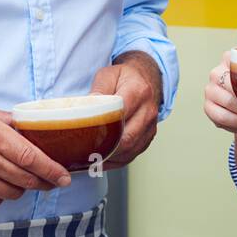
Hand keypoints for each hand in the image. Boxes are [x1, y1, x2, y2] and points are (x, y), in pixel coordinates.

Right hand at [0, 104, 70, 206]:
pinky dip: (1, 195)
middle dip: (44, 182)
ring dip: (22, 188)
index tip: (64, 176)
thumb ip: (5, 121)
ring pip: (12, 192)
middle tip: (52, 181)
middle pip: (26, 179)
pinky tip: (0, 186)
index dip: (52, 170)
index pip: (32, 157)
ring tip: (24, 181)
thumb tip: (27, 126)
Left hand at [91, 52, 160, 168]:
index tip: (87, 136)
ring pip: (130, 150)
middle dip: (106, 149)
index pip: (121, 114)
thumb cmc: (125, 77)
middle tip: (85, 152)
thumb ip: (98, 90)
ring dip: (110, 158)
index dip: (104, 128)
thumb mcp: (108, 74)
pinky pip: (133, 155)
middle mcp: (148, 111)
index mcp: (139, 92)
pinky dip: (116, 161)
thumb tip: (88, 108)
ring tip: (90, 159)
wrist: (146, 78)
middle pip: (127, 138)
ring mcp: (151, 126)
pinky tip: (102, 161)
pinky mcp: (148, 137)